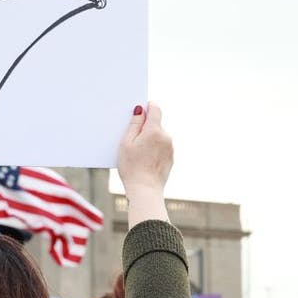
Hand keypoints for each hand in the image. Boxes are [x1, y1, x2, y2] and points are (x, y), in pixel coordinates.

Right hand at [118, 103, 172, 226]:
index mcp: (154, 130)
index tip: (139, 110)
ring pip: (159, 136)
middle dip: (145, 126)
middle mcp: (166, 136)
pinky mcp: (171, 158)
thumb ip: (134, 124)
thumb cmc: (131, 166)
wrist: (145, 190)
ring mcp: (170, 148)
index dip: (147, 106)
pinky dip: (154, 148)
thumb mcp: (126, 143)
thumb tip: (140, 110)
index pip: (155, 109)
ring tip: (136, 152)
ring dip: (149, 138)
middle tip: (131, 137)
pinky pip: (161, 147)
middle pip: (156, 123)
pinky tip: (143, 159)